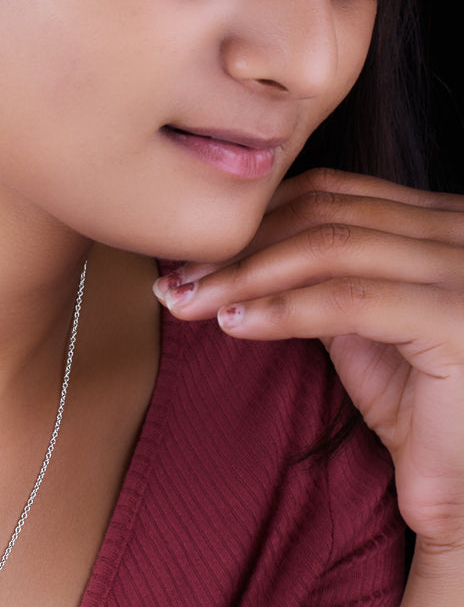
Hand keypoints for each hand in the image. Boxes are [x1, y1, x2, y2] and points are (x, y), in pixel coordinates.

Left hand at [153, 167, 463, 606]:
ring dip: (242, 275)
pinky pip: (348, 301)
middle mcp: (459, 231)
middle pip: (321, 215)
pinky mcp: (457, 319)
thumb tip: (249, 262)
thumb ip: (325, 283)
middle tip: (172, 279)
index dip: (251, 221)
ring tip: (188, 301)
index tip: (188, 254)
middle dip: (235, 247)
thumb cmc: (427, 410)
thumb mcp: (366, 332)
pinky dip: (281, 309)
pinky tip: (234, 324)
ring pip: (327, 248)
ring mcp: (462, 270)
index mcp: (441, 223)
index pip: (329, 197)